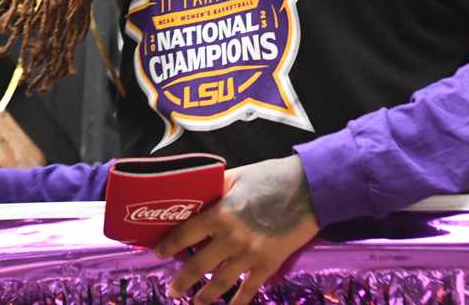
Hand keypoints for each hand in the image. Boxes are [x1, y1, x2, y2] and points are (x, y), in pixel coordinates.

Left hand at [156, 156, 318, 302]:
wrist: (309, 189)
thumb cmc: (272, 177)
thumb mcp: (237, 176)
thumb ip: (216, 188)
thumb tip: (198, 194)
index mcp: (219, 215)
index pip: (185, 235)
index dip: (169, 245)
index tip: (159, 253)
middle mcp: (230, 240)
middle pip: (198, 266)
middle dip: (182, 281)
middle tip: (173, 290)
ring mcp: (250, 256)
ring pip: (221, 284)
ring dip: (204, 297)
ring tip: (195, 303)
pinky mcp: (268, 265)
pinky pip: (249, 290)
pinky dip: (238, 302)